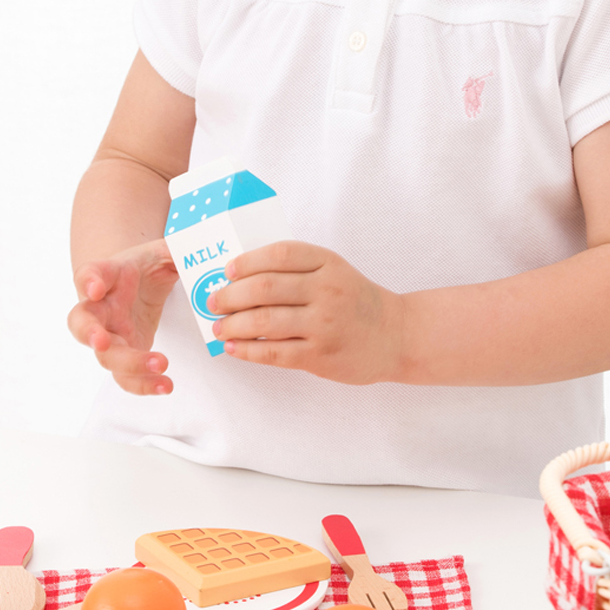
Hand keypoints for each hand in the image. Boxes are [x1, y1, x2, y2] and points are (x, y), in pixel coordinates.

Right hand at [68, 239, 178, 394]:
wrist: (136, 282)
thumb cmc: (142, 266)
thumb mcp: (160, 251)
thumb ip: (175, 251)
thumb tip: (195, 252)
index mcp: (105, 276)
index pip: (88, 275)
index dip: (88, 282)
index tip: (95, 288)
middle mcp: (99, 308)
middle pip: (83, 325)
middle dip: (91, 334)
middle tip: (103, 342)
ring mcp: (109, 335)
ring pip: (106, 358)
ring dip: (129, 366)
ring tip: (160, 366)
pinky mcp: (126, 354)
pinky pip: (126, 376)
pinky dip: (143, 384)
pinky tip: (165, 385)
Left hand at [205, 242, 405, 385]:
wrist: (396, 336)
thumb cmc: (356, 301)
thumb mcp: (335, 272)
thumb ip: (298, 270)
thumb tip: (241, 278)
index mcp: (327, 263)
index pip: (278, 254)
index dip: (247, 261)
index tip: (227, 271)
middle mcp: (326, 291)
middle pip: (264, 287)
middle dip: (230, 295)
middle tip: (214, 301)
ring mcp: (323, 324)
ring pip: (264, 320)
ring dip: (233, 324)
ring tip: (219, 328)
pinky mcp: (320, 355)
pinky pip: (274, 352)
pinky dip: (248, 350)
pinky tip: (234, 348)